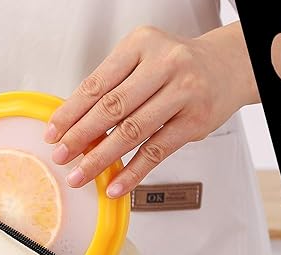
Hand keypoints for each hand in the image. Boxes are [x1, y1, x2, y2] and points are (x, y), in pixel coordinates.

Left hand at [45, 22, 259, 197]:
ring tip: (81, 175)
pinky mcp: (196, 121)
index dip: (71, 111)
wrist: (227, 66)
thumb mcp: (143, 59)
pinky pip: (157, 151)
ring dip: (101, 158)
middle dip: (80, 136)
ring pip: (132, 131)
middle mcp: (165, 63)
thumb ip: (113, 86)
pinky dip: (133, 172)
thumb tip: (74, 127)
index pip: (97, 83)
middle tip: (61, 156)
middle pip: (112, 107)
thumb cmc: (176, 66)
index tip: (53, 132)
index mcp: (141, 44)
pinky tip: (115, 185)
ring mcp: (183, 92)